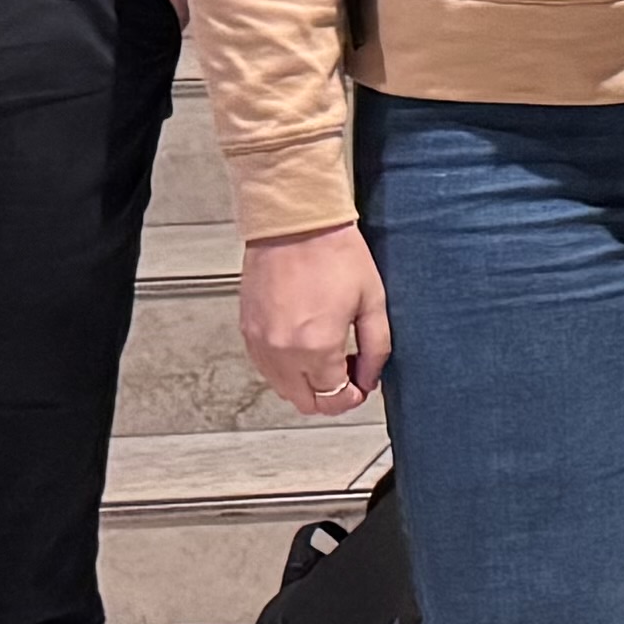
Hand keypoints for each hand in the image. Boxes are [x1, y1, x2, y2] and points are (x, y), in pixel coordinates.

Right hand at [237, 222, 386, 415]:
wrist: (294, 223)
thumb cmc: (335, 253)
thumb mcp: (373, 301)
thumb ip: (376, 347)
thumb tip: (370, 378)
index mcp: (316, 346)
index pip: (332, 398)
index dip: (352, 397)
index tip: (361, 386)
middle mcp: (282, 351)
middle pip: (304, 401)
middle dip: (329, 397)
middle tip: (348, 376)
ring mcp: (260, 342)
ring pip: (282, 388)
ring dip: (306, 383)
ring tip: (327, 357)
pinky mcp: (246, 329)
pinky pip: (265, 367)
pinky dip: (285, 367)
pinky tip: (303, 346)